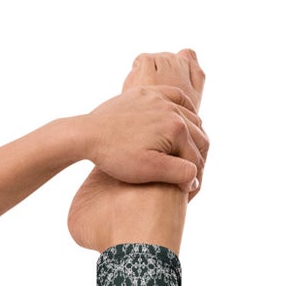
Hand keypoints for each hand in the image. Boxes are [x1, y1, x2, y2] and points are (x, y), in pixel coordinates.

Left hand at [76, 49, 207, 195]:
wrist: (87, 134)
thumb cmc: (115, 156)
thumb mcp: (147, 170)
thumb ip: (177, 173)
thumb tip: (196, 178)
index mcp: (177, 128)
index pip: (195, 157)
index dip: (192, 178)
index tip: (188, 192)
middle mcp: (173, 109)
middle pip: (198, 136)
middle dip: (197, 157)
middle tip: (191, 175)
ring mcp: (161, 98)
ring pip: (190, 116)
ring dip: (193, 135)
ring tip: (188, 153)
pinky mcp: (148, 93)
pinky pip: (175, 97)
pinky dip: (184, 109)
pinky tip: (182, 121)